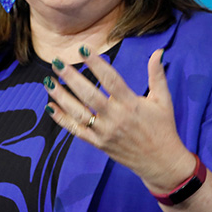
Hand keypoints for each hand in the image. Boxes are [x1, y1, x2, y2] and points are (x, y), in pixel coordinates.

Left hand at [44, 46, 194, 191]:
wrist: (160, 162)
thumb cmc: (162, 127)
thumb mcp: (163, 100)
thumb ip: (157, 75)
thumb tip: (159, 51)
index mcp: (131, 104)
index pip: (111, 80)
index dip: (96, 64)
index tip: (82, 49)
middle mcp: (116, 118)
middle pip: (89, 95)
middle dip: (71, 78)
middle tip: (57, 62)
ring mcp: (105, 132)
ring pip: (78, 113)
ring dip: (61, 97)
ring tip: (48, 81)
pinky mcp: (98, 144)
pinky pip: (76, 131)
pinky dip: (62, 119)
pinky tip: (50, 106)